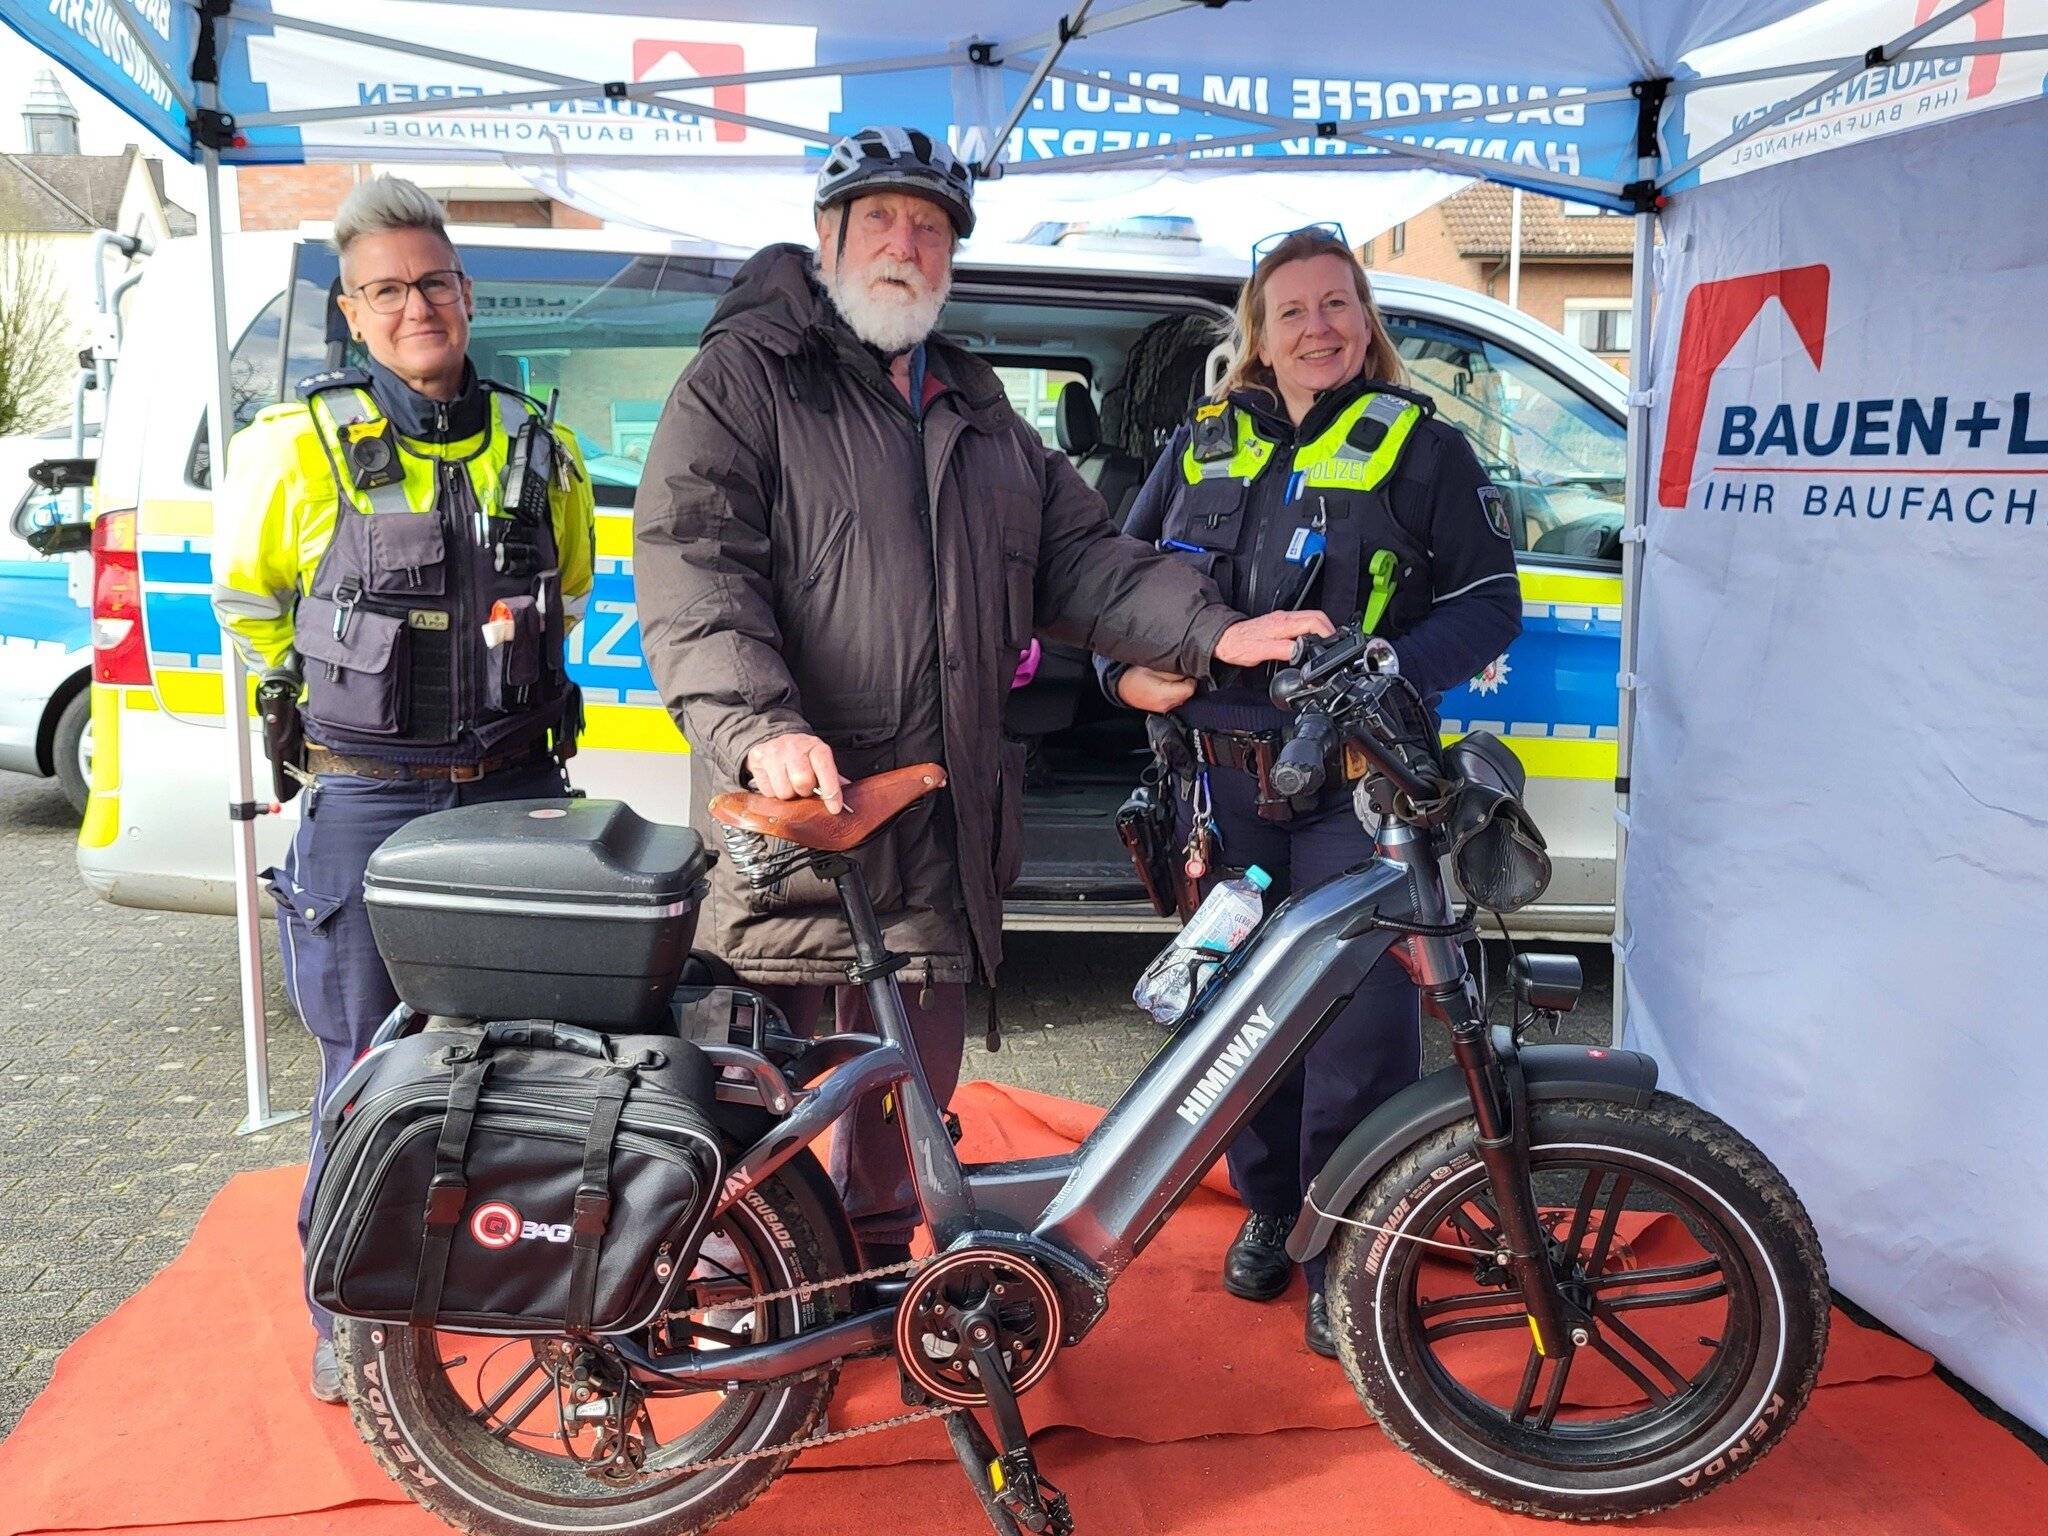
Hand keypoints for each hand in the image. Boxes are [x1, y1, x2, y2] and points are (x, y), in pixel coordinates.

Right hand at [743, 733, 844, 813]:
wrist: (775, 738)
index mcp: (815, 747)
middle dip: (804, 792)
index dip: (831, 792)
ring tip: (789, 783)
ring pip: (783, 792)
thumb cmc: (801, 754)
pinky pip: (767, 792)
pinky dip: (773, 793)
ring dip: (788, 794)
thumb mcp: (820, 760)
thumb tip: (850, 796)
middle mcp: (794, 746)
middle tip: (803, 788)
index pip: (825, 770)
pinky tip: (776, 781)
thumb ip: (833, 778)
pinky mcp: (757, 759)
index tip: (835, 808)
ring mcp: (774, 752)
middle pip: (802, 783)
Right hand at [1117, 665, 1196, 713]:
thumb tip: (1186, 672)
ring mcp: (1164, 708)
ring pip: (1182, 698)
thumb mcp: (1153, 667)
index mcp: (1164, 694)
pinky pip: (1175, 700)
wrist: (1121, 687)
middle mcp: (1166, 704)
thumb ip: (1172, 671)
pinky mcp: (1162, 709)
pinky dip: (1175, 693)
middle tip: (1177, 673)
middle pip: (1187, 694)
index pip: (1190, 689)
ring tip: (1169, 679)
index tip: (1186, 671)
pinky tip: (1166, 686)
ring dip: (1180, 688)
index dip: (1190, 678)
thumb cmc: (1134, 676)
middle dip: (1185, 683)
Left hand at [1212, 610, 1335, 666]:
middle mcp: (1284, 618)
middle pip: (1316, 617)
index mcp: (1283, 623)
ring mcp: (1282, 619)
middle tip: (1334, 645)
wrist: (1223, 639)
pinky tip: (1311, 641)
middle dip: (1329, 629)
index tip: (1332, 644)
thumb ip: (1283, 650)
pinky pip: (1302, 623)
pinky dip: (1312, 630)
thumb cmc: (1238, 646)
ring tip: (1327, 644)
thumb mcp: (1260, 652)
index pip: (1314, 621)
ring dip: (1322, 629)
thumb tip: (1301, 651)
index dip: (1327, 632)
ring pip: (1310, 618)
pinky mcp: (1279, 623)